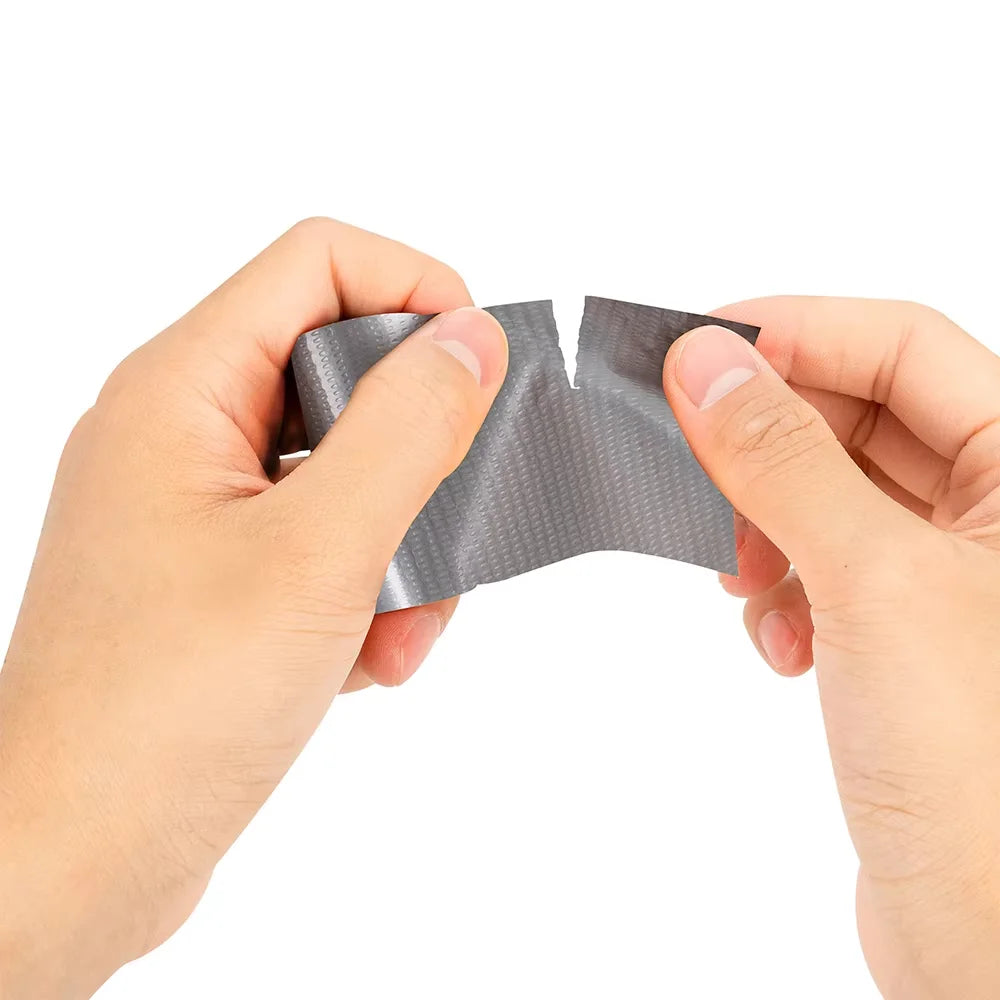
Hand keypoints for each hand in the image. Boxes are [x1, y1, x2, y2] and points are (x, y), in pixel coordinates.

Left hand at [0, 219, 507, 998]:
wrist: (74, 860)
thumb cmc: (160, 713)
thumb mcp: (319, 553)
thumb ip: (407, 429)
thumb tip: (469, 341)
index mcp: (182, 390)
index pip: (319, 263)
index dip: (415, 290)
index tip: (478, 368)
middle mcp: (182, 434)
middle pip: (341, 370)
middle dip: (417, 450)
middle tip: (446, 520)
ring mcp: (199, 508)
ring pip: (345, 471)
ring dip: (401, 541)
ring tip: (402, 628)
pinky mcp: (220, 576)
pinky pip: (324, 543)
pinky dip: (367, 593)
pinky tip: (371, 661)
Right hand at [663, 300, 999, 999]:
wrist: (982, 935)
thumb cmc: (982, 773)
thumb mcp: (873, 579)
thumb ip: (785, 458)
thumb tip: (706, 362)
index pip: (906, 345)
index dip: (799, 332)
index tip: (698, 346)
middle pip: (860, 415)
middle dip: (768, 439)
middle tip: (689, 454)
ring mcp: (950, 574)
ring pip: (830, 491)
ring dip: (766, 521)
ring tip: (743, 578)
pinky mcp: (901, 631)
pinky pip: (821, 561)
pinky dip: (780, 585)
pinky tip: (775, 640)